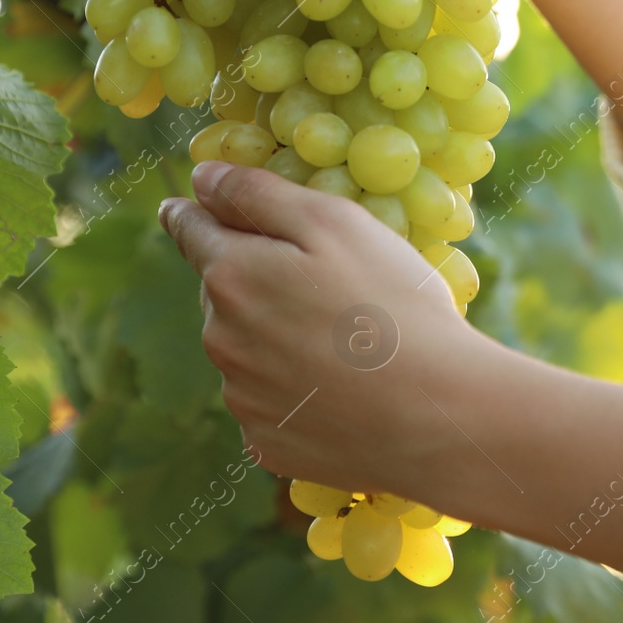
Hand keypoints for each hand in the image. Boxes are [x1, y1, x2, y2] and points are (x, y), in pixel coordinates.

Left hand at [158, 160, 491, 492]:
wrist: (437, 413)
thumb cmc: (394, 304)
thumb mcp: (335, 222)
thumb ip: (258, 194)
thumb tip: (200, 177)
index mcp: (231, 276)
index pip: (191, 230)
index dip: (193, 213)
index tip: (184, 207)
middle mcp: (220, 338)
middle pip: (222, 292)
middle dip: (254, 279)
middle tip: (322, 282)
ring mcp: (242, 398)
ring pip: (245, 349)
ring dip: (274, 337)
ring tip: (345, 342)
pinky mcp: (266, 444)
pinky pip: (269, 403)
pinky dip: (292, 390)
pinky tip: (342, 389)